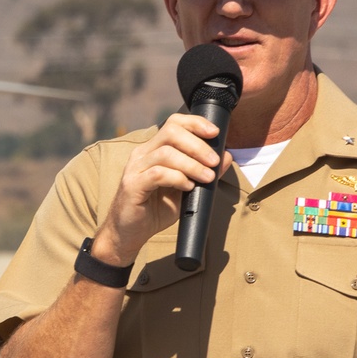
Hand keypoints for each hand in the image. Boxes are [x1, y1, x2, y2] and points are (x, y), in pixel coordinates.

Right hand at [89, 114, 232, 266]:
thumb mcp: (186, 189)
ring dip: (192, 164)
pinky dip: (177, 178)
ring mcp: (135, 169)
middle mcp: (142, 154)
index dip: (195, 123)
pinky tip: (187, 186)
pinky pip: (158, 174)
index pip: (173, 123)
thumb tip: (225, 156)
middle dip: (197, 145)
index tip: (215, 132)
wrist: (130, 234)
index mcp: (153, 150)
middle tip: (213, 161)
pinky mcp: (132, 185)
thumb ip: (204, 172)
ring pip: (166, 153)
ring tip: (206, 177)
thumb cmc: (156, 210)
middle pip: (171, 132)